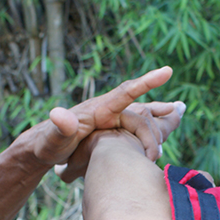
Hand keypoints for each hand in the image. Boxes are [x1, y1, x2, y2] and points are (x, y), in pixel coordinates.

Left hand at [28, 67, 184, 180]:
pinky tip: (159, 127)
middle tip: (177, 114)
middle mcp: (107, 111)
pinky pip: (133, 125)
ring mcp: (108, 120)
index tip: (167, 71)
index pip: (125, 92)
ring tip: (177, 110)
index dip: (146, 82)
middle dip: (158, 113)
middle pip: (139, 111)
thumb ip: (59, 127)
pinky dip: (149, 124)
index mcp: (98, 110)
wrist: (41, 148)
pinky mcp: (108, 129)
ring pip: (139, 116)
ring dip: (158, 115)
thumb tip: (58, 114)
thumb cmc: (47, 144)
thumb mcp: (53, 139)